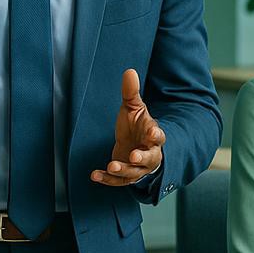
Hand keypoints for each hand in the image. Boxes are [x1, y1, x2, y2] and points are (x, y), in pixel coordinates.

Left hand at [91, 68, 165, 185]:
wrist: (136, 144)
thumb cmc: (137, 125)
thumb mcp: (134, 108)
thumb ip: (131, 93)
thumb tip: (129, 70)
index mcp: (154, 136)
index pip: (159, 136)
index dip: (156, 134)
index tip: (153, 132)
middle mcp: (149, 154)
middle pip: (149, 159)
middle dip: (141, 158)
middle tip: (133, 155)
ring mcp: (138, 168)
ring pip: (134, 173)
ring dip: (123, 171)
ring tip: (111, 166)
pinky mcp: (126, 176)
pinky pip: (118, 182)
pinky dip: (106, 180)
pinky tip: (94, 175)